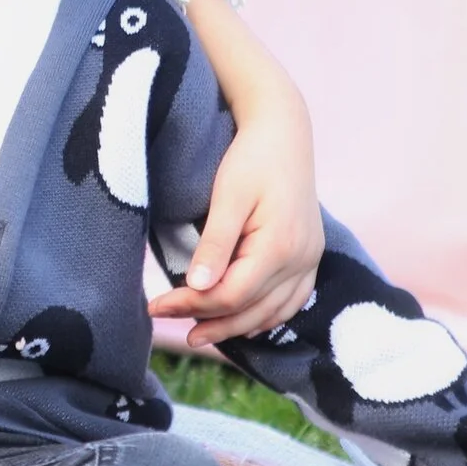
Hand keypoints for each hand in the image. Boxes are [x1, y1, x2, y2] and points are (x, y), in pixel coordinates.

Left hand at [151, 85, 323, 344]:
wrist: (286, 132)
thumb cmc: (252, 159)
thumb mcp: (228, 197)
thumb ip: (214, 244)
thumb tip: (197, 287)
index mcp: (279, 247)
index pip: (230, 295)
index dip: (190, 305)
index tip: (156, 306)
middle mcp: (301, 259)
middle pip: (252, 310)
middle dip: (211, 323)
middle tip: (174, 330)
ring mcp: (310, 259)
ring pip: (274, 312)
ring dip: (238, 327)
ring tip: (202, 333)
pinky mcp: (311, 255)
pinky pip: (292, 300)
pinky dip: (266, 316)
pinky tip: (244, 321)